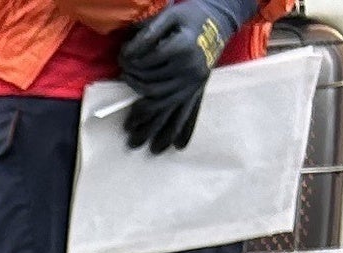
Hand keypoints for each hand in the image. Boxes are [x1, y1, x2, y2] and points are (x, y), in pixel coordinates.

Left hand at [116, 0, 251, 150]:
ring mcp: (194, 81)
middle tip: (126, 113)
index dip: (131, 64)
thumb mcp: (169, 15)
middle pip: (155, 92)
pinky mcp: (198, 87)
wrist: (219, 19)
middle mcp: (189, 69)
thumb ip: (148, 32)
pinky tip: (177, 146)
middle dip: (138, 103)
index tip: (123, 63)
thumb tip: (129, 53)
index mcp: (181, 48)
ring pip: (169, 108)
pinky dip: (184, 129)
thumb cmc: (191, 16)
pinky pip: (191, 111)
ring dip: (153, 127)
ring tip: (140, 143)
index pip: (148, 64)